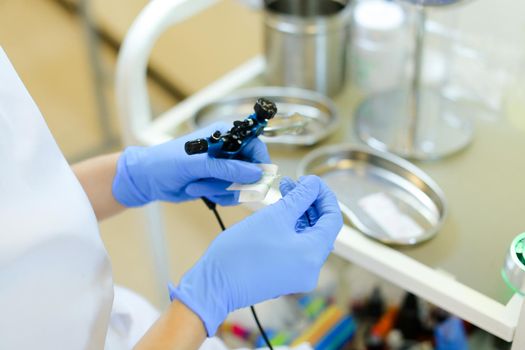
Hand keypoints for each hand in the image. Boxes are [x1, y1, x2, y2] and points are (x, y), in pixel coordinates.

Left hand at [112, 122, 269, 206]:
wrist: (147, 179)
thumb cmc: (166, 162)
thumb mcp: (197, 164)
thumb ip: (227, 169)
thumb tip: (255, 174)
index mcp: (225, 135)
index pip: (256, 146)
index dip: (259, 163)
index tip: (255, 179)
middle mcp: (228, 150)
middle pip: (251, 171)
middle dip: (233, 182)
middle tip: (214, 184)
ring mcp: (224, 168)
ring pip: (241, 186)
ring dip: (220, 190)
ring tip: (198, 185)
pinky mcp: (218, 183)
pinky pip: (231, 195)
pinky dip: (217, 196)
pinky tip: (198, 190)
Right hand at [169, 175, 342, 335]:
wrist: (214, 284)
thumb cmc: (241, 253)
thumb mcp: (275, 216)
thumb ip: (300, 198)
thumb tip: (313, 184)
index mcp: (313, 255)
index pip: (332, 219)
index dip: (324, 195)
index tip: (312, 180)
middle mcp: (310, 269)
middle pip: (320, 227)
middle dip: (308, 201)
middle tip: (294, 182)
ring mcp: (297, 274)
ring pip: (305, 235)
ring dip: (297, 212)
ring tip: (283, 190)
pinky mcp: (284, 274)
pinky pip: (294, 246)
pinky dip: (289, 227)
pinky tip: (279, 210)